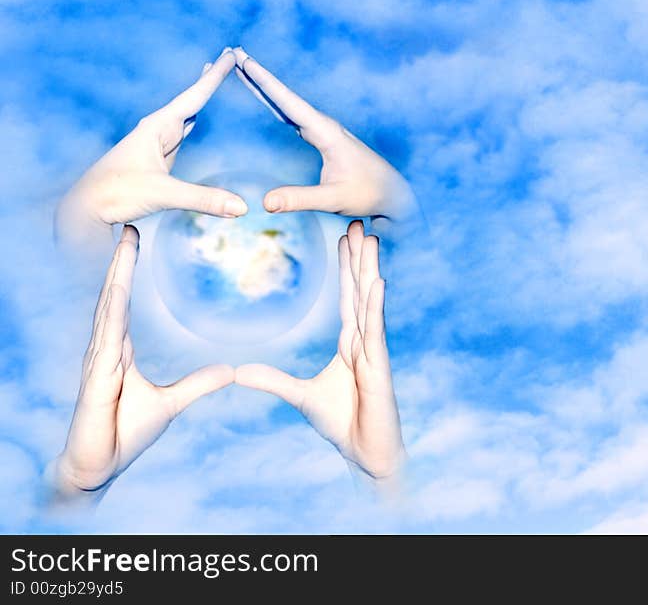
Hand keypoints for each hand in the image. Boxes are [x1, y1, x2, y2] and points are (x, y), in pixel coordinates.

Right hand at [49, 226, 234, 505]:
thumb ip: (198, 384)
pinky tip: (116, 292)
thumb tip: (229, 370)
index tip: (136, 243)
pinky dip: (111, 312)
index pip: (125, 302)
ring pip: (108, 309)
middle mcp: (106, 350)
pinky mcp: (97, 378)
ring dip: (115, 277)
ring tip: (122, 247)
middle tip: (128, 228)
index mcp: (120, 351)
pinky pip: (105, 338)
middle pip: (114, 296)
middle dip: (120, 263)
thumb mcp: (171, 404)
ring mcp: (98, 362)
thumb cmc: (126, 433)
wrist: (99, 466)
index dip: (129, 272)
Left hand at [55, 49, 247, 255]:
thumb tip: (242, 207)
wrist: (86, 207)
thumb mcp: (163, 194)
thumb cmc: (116, 194)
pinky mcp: (157, 160)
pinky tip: (193, 120)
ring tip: (210, 79)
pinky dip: (192, 121)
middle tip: (226, 57)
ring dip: (200, 99)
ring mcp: (156, 145)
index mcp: (157, 127)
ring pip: (185, 114)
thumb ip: (203, 198)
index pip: (194, 97)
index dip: (214, 76)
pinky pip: (181, 133)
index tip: (231, 54)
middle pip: (191, 99)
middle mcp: (157, 131)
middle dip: (209, 80)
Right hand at [232, 47, 418, 229]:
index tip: (246, 61)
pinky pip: (293, 115)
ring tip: (243, 68)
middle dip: (260, 76)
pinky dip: (276, 103)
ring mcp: (324, 130)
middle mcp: (324, 125)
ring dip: (266, 87)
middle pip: (285, 97)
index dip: (265, 82)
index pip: (289, 103)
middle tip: (235, 52)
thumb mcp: (333, 199)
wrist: (393, 194)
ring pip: (288, 104)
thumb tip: (266, 202)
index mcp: (326, 133)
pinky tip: (266, 98)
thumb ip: (299, 199)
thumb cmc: (368, 194)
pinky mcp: (323, 137)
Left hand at [236, 221, 405, 490]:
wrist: (366, 452)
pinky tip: (377, 281)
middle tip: (360, 224)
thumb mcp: (300, 397)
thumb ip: (273, 380)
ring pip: (370, 302)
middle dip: (360, 258)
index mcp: (350, 344)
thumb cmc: (342, 423)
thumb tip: (239, 371)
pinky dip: (376, 304)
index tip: (344, 237)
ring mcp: (374, 351)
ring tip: (371, 239)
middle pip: (360, 290)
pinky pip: (376, 329)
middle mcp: (365, 341)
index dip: (346, 268)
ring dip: (370, 269)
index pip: (347, 297)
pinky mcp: (379, 365)